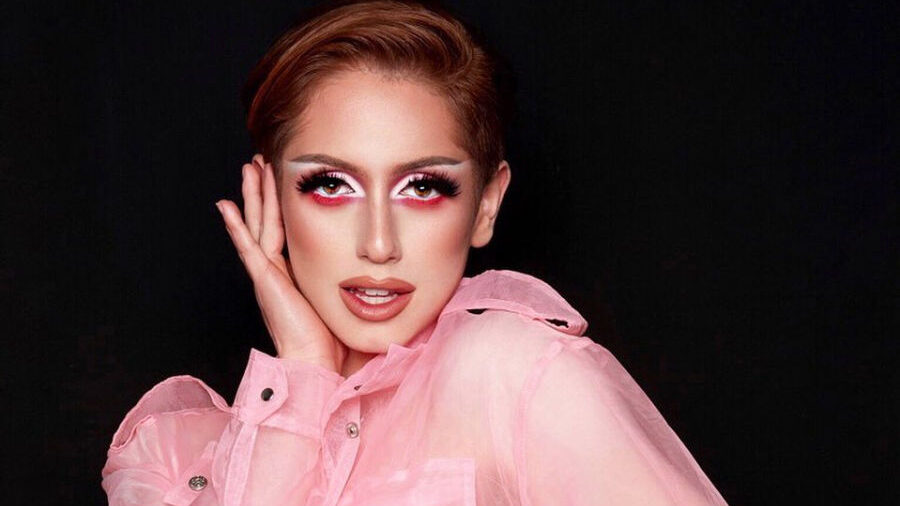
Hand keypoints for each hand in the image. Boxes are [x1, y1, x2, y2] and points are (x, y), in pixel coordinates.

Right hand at [216, 154, 346, 372]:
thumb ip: (344, 281)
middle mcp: (276, 272)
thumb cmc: (331, 341)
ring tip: (249, 168)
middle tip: (258, 163)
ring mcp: (267, 274)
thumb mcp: (339, 299)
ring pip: (258, 225)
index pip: (284, 231)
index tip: (280, 182)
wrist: (316, 364)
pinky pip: (248, 247)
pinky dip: (236, 227)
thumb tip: (374, 270)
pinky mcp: (265, 280)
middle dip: (263, 191)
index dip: (280, 206)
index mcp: (292, 275)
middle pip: (266, 221)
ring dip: (254, 195)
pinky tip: (225, 207)